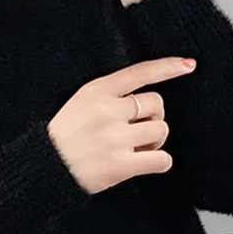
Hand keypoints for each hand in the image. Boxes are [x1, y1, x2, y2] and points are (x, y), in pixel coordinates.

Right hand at [47, 56, 197, 194]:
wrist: (44, 168)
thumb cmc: (63, 138)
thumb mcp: (79, 103)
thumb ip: (108, 96)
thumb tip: (143, 101)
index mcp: (97, 91)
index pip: (140, 73)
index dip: (167, 67)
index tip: (188, 65)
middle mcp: (108, 111)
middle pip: (156, 103)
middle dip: (155, 116)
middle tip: (141, 131)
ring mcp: (115, 138)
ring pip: (161, 130)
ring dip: (156, 141)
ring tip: (139, 149)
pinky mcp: (121, 165)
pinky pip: (162, 159)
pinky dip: (161, 162)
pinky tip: (148, 163)